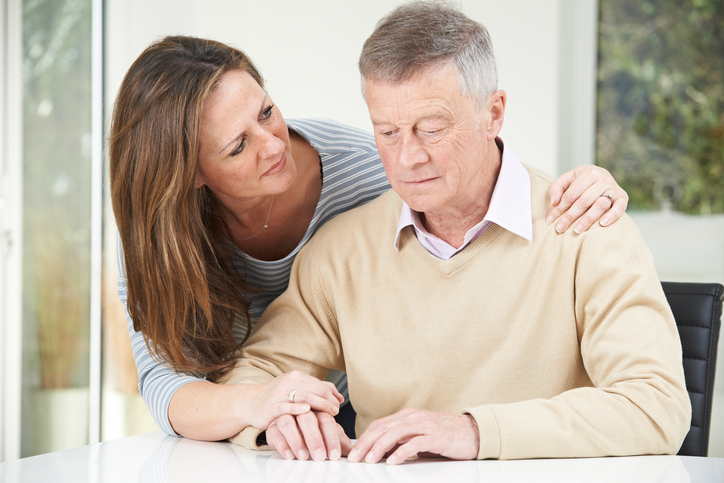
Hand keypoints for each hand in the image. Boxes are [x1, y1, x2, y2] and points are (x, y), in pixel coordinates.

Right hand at [238, 370, 342, 430]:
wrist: (250, 402)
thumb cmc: (277, 397)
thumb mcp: (296, 389)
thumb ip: (317, 390)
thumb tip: (340, 396)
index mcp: (296, 377)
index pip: (320, 384)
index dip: (332, 395)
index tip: (338, 405)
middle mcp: (289, 382)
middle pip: (315, 388)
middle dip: (329, 400)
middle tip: (336, 411)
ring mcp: (279, 393)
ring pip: (304, 395)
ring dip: (320, 404)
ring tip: (329, 413)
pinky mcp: (271, 406)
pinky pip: (286, 406)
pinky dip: (297, 408)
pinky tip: (306, 411)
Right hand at [266, 410, 352, 460]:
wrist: (287, 424)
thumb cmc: (310, 429)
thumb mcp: (326, 433)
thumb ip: (339, 440)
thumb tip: (352, 450)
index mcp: (317, 409)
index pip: (326, 420)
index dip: (331, 438)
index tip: (334, 454)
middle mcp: (301, 410)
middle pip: (307, 418)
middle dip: (314, 439)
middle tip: (319, 456)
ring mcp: (285, 415)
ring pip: (288, 422)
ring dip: (296, 440)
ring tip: (304, 456)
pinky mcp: (272, 425)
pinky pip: (273, 431)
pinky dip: (282, 444)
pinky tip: (290, 455)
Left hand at [347, 408, 479, 464]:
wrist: (473, 432)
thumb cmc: (445, 435)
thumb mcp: (419, 436)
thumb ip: (401, 441)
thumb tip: (381, 453)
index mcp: (407, 416)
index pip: (379, 425)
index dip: (364, 438)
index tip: (353, 452)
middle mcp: (414, 417)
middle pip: (383, 428)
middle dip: (366, 443)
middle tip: (355, 458)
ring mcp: (425, 425)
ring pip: (396, 433)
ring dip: (380, 447)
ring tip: (370, 460)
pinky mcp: (437, 436)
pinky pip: (416, 442)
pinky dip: (402, 451)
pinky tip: (394, 461)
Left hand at [547, 165, 628, 233]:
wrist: (603, 177)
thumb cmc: (582, 181)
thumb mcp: (568, 179)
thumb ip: (557, 188)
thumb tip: (554, 202)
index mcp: (588, 173)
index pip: (571, 194)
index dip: (559, 208)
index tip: (550, 220)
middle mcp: (602, 178)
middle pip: (584, 200)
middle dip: (570, 216)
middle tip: (560, 228)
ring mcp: (614, 188)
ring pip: (600, 204)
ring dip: (588, 219)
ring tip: (577, 230)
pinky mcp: (623, 197)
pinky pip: (619, 207)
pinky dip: (612, 216)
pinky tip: (602, 224)